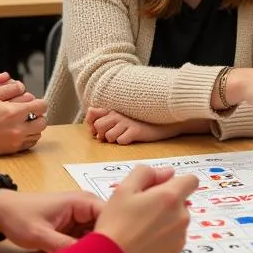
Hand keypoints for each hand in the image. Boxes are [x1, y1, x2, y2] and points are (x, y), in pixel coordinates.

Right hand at [0, 79, 47, 154]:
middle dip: (38, 116)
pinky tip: (19, 131)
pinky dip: (28, 137)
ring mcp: (16, 140)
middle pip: (43, 121)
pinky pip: (30, 144)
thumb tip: (22, 87)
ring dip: (34, 127)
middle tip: (29, 113)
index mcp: (15, 112)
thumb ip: (8, 87)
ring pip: (38, 133)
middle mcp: (19, 128)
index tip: (32, 103)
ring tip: (23, 122)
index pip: (41, 106)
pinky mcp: (12, 150)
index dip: (38, 102)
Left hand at [0, 189, 102, 251]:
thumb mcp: (39, 234)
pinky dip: (85, 250)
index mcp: (83, 202)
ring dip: (94, 249)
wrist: (1, 211)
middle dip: (105, 245)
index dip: (113, 236)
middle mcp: (87, 207)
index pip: (112, 217)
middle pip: (107, 227)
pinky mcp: (75, 227)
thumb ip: (62, 246)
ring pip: (97, 235)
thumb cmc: (19, 217)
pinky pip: (87, 239)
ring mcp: (82, 217)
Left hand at [84, 108, 207, 143]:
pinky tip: (131, 138)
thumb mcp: (122, 117)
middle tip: (113, 136)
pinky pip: (121, 140)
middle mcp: (119, 115)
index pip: (92, 116)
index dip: (92, 126)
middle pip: (99, 127)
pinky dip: (124, 142)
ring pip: (109, 136)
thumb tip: (90, 111)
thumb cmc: (141, 122)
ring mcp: (127, 122)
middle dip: (103, 135)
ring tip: (123, 137)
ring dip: (114, 139)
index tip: (98, 131)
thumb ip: (104, 114)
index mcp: (114, 110)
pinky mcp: (136, 130)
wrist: (163, 123)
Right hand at [95, 165, 198, 252]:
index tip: (160, 189)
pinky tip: (143, 245)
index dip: (176, 182)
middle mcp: (181, 218)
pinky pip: (172, 242)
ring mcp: (180, 239)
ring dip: (164, 223)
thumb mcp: (123, 189)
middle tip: (140, 211)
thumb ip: (146, 173)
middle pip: (181, 203)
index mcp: (170, 197)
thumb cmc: (115, 224)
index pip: (191, 181)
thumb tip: (167, 172)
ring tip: (139, 230)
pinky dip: (162, 241)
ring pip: (177, 223)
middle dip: (166, 204)